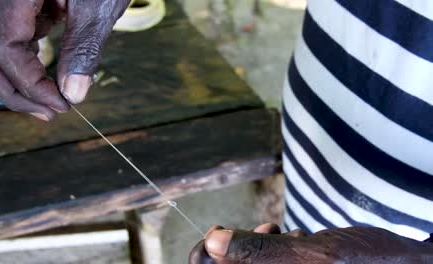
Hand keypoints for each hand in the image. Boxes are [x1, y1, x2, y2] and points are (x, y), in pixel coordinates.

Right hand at [0, 0, 129, 119]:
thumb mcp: (99, 6)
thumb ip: (83, 48)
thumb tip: (73, 94)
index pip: (0, 45)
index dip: (27, 83)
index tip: (60, 105)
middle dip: (10, 87)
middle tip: (46, 113)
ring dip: (11, 76)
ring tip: (45, 101)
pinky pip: (3, 32)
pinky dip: (21, 58)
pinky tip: (44, 73)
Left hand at [190, 224, 432, 263]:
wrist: (406, 263)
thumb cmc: (368, 262)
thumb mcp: (313, 255)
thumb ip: (260, 253)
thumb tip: (213, 242)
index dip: (205, 260)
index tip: (214, 235)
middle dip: (235, 250)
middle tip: (253, 232)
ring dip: (257, 247)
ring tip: (279, 234)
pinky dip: (274, 249)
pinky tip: (292, 239)